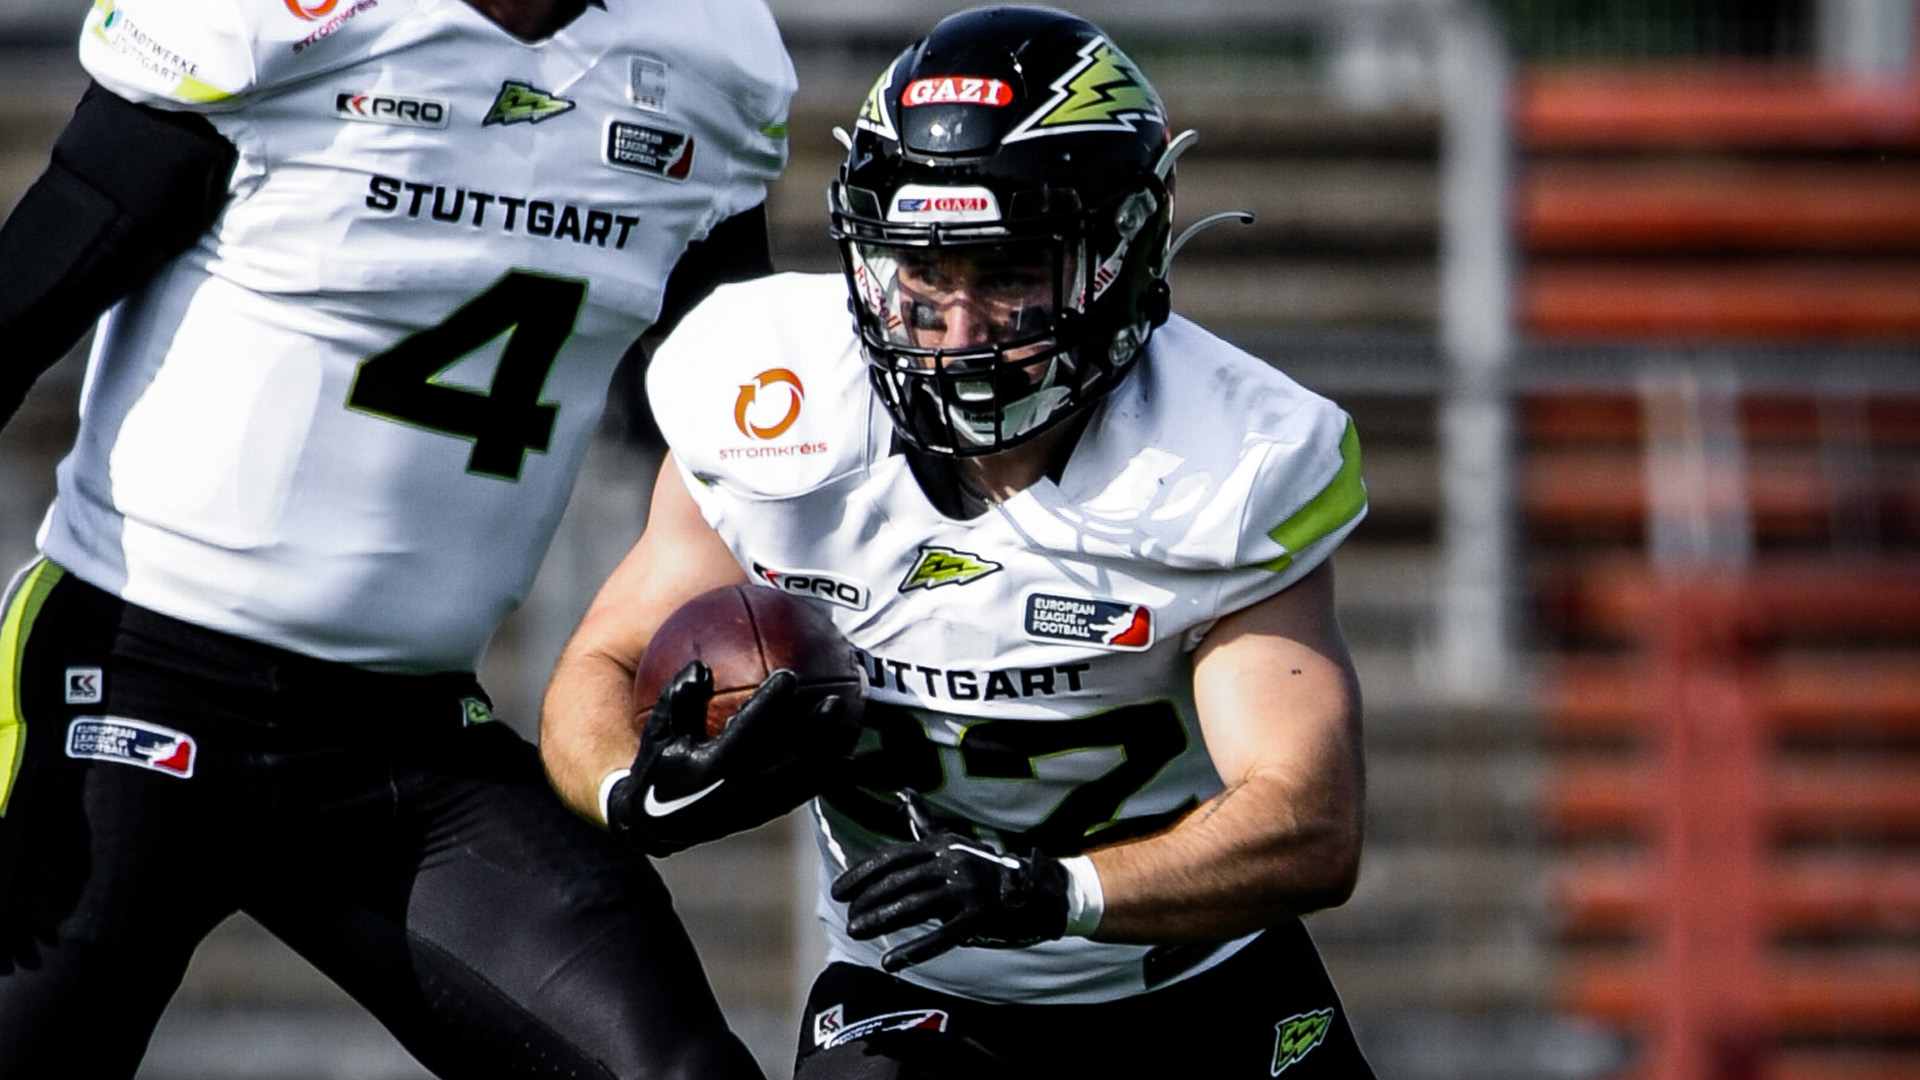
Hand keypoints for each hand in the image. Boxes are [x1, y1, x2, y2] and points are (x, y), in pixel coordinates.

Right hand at [608, 660, 857, 856]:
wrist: (658, 827)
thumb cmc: (656, 769)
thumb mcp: (658, 734)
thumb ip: (676, 700)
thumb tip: (699, 666)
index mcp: (712, 768)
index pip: (747, 730)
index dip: (769, 703)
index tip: (788, 675)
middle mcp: (739, 791)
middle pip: (790, 761)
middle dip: (816, 732)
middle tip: (834, 701)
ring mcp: (755, 807)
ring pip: (803, 781)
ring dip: (828, 754)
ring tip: (849, 728)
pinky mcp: (764, 816)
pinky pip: (801, 794)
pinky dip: (824, 776)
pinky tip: (844, 757)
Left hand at [831, 790, 1069, 971]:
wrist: (1037, 890)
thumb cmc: (986, 868)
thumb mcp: (954, 842)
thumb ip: (924, 824)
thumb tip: (903, 793)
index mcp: (942, 845)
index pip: (892, 858)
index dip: (862, 874)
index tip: (839, 891)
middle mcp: (953, 862)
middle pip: (898, 883)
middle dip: (867, 901)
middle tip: (848, 917)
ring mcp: (967, 890)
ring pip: (913, 908)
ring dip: (880, 921)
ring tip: (856, 931)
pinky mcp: (980, 918)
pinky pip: (940, 937)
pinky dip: (912, 951)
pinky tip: (889, 962)